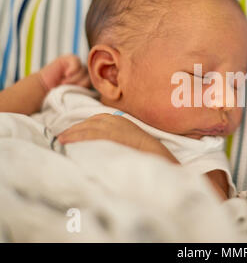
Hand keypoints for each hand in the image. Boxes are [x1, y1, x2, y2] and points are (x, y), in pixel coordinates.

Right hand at [38, 54, 90, 91]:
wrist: (43, 88)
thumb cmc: (59, 93)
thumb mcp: (76, 92)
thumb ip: (87, 89)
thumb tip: (99, 94)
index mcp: (88, 80)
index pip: (95, 82)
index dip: (86, 88)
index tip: (76, 92)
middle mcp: (84, 71)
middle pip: (90, 77)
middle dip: (80, 84)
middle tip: (68, 88)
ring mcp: (77, 64)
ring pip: (83, 71)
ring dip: (74, 79)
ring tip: (63, 83)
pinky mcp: (69, 58)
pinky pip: (77, 62)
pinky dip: (72, 70)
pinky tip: (65, 75)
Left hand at [57, 113, 178, 163]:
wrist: (157, 156)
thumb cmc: (145, 152)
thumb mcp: (130, 139)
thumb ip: (117, 138)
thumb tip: (103, 145)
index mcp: (120, 119)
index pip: (95, 120)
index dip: (81, 127)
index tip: (71, 133)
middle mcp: (115, 119)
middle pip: (89, 122)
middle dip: (74, 129)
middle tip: (62, 137)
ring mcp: (113, 126)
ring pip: (87, 128)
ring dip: (72, 133)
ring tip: (61, 141)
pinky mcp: (111, 134)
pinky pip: (89, 134)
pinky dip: (77, 137)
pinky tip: (68, 142)